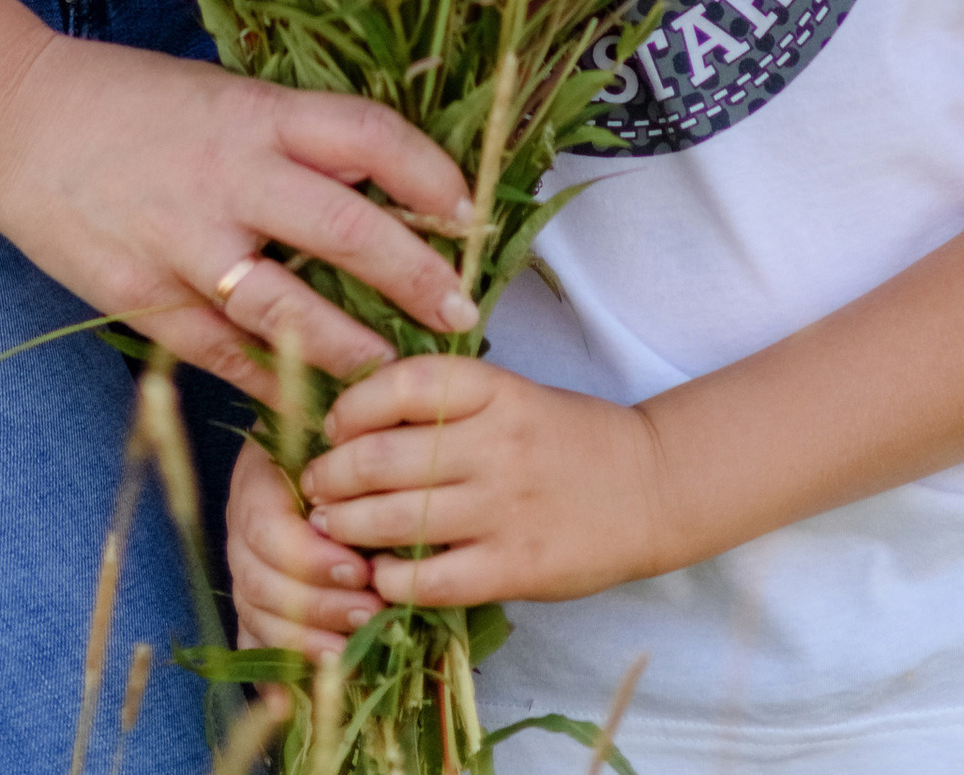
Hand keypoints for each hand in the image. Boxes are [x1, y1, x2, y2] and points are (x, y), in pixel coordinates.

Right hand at [0, 37, 478, 404]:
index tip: (470, 213)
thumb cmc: (132, 103)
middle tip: (461, 312)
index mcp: (256, 114)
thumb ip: (290, 137)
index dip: (430, 177)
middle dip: (418, 278)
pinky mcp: (148, 299)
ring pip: (293, 313)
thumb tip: (379, 182)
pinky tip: (309, 405)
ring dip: (354, 350)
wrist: (20, 125)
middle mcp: (230, 176)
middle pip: (350, 232)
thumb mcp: (223, 95)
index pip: (369, 138)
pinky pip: (227, 355)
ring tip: (394, 376)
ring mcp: (186, 243)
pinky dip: (273, 385)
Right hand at [231, 435, 371, 661]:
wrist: (321, 462)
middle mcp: (240, 529)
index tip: (359, 566)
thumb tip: (374, 422)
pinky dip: (282, 669)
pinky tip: (310, 684)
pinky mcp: (253, 609)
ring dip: (309, 637)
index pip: (266, 528)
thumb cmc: (341, 447)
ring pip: (258, 616)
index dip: (310, 556)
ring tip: (357, 643)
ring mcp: (244, 571)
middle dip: (317, 603)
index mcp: (257, 481)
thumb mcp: (341, 429)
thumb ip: (350, 433)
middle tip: (370, 610)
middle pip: (260, 580)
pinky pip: (255, 644)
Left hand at [272, 358, 662, 614]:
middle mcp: (496, 443)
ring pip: (398, 519)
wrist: (649, 487)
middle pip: (382, 458)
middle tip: (314, 487)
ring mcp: (506, 507)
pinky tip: (379, 574)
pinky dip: (393, 579)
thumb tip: (354, 421)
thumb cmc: (563, 437)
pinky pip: (434, 579)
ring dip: (347, 526)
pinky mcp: (517, 566)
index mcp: (493, 388)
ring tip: (328, 527)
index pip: (401, 384)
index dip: (351, 407)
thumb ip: (445, 403)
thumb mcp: (509, 395)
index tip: (331, 427)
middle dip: (331, 476)